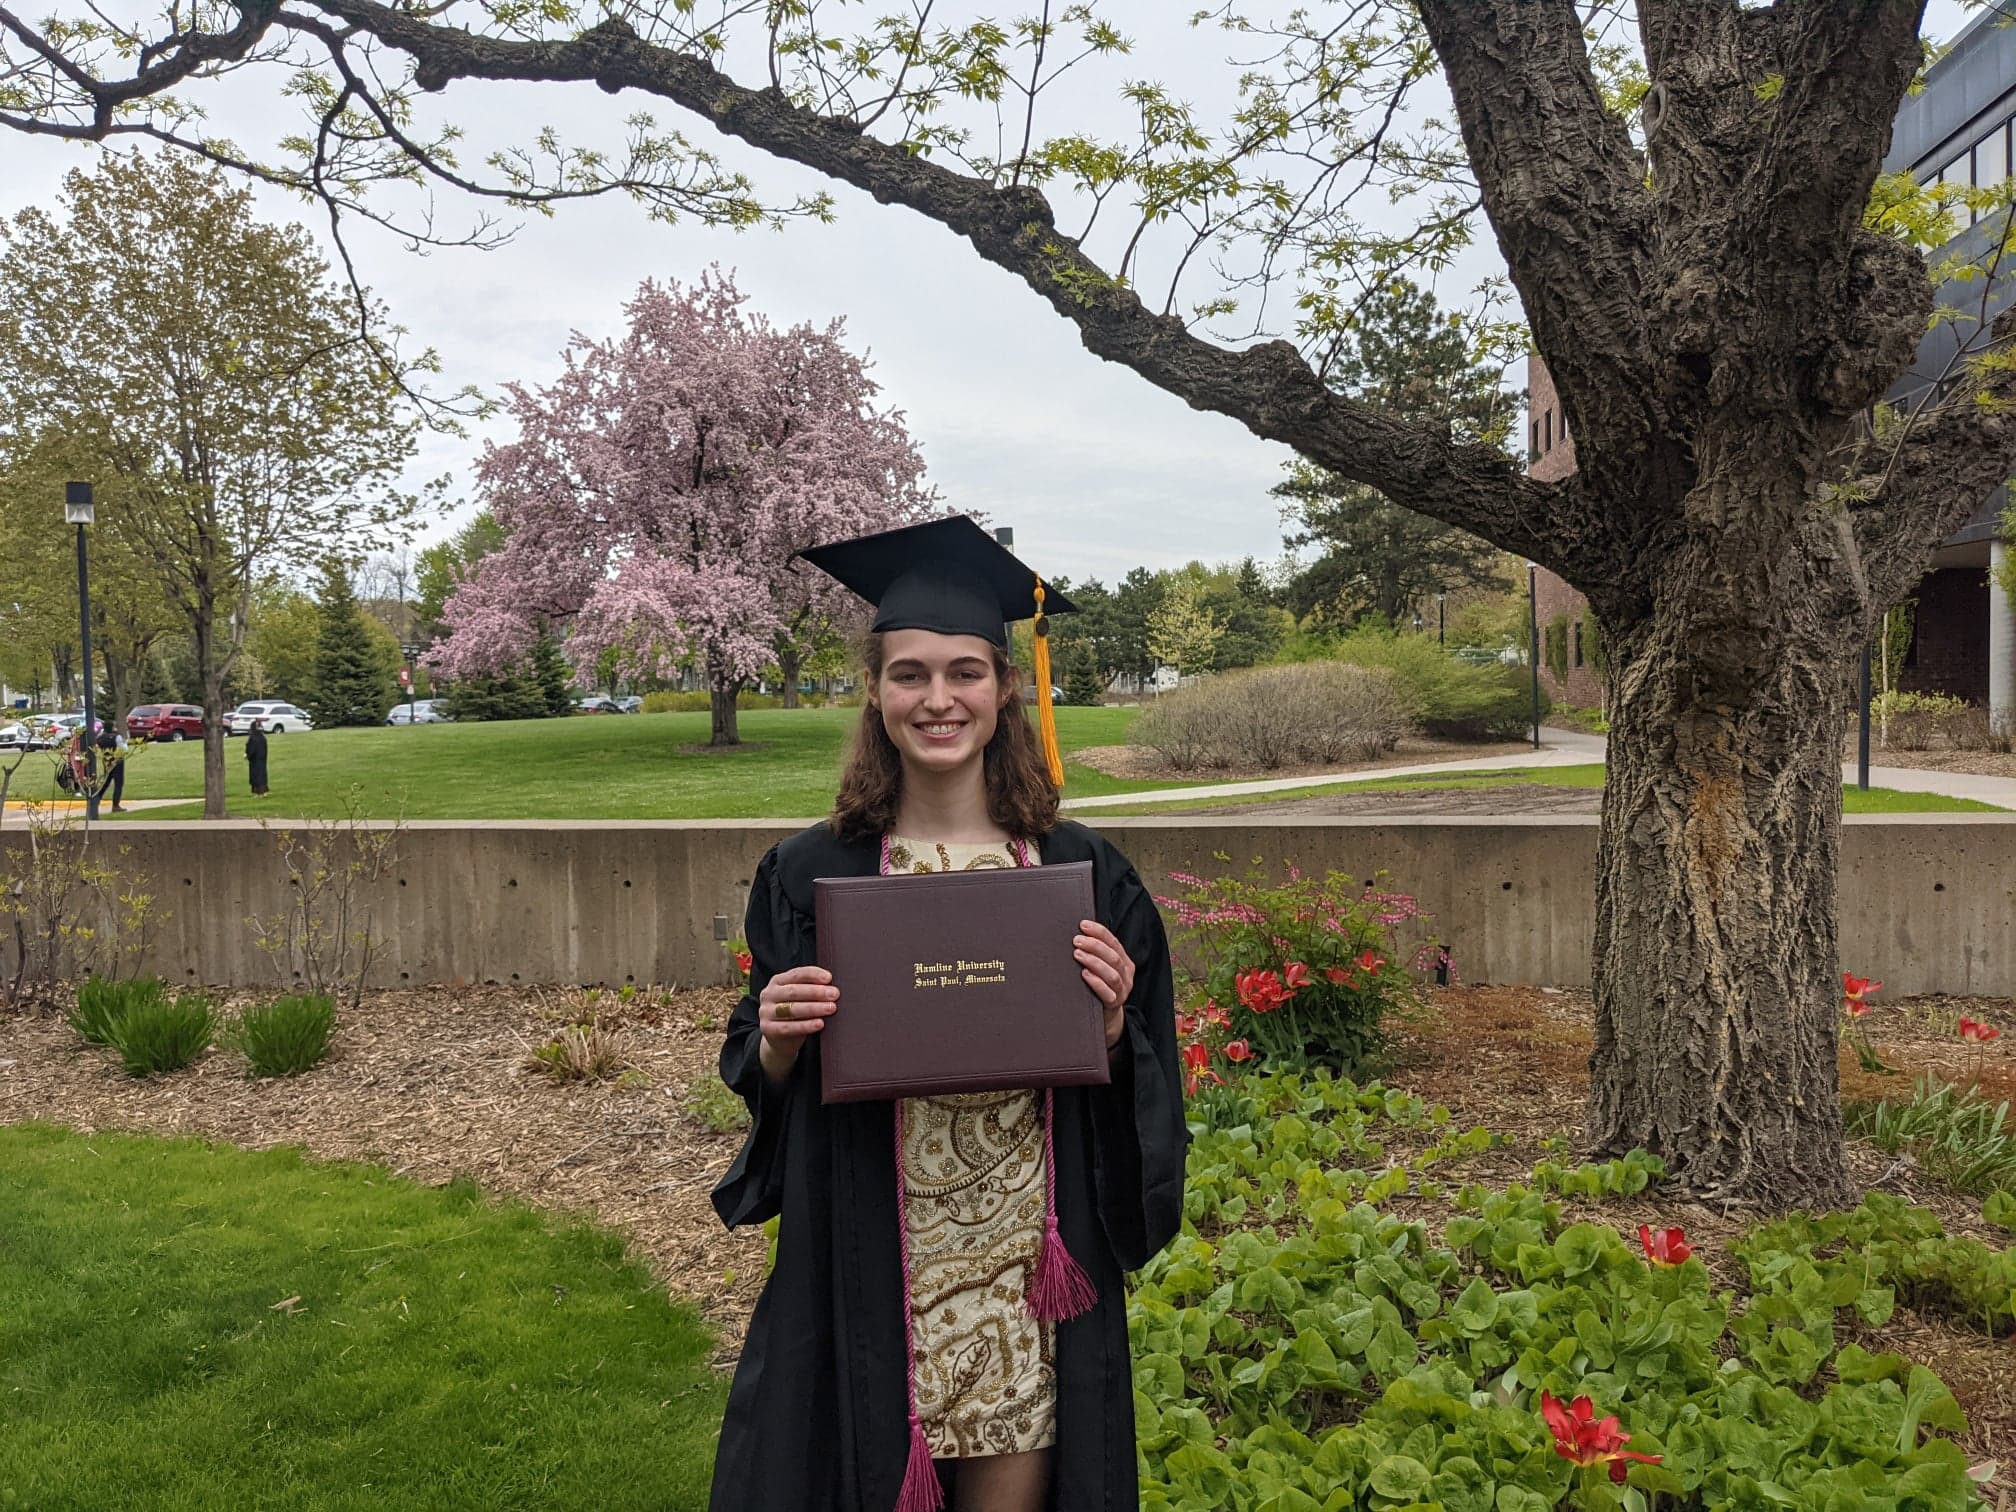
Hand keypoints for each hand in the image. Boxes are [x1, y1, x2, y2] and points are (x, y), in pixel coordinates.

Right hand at [758, 965, 836, 1079]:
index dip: (813, 975)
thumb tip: (833, 985)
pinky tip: (820, 1024)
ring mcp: (766, 1012)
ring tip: (831, 1008)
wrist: (780, 1040)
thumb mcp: (800, 998)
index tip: (829, 978)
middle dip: (816, 992)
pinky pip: (788, 1028)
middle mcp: (769, 994)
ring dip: (813, 1008)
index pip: (796, 974)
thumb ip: (811, 989)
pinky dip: (806, 1025)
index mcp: (777, 981)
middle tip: (834, 994)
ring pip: (791, 1009)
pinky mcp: (767, 1029)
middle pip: (793, 991)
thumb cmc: (796, 1014)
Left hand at [1074, 919, 1134, 1050]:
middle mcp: (1127, 975)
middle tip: (1076, 940)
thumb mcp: (1102, 968)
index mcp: (1125, 962)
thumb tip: (1079, 931)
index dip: (1099, 932)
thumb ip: (1097, 953)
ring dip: (1094, 962)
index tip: (1082, 925)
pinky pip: (1108, 993)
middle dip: (1094, 946)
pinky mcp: (1114, 1004)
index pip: (1114, 943)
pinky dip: (1096, 982)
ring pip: (1112, 974)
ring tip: (1077, 954)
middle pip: (1113, 957)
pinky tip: (1084, 975)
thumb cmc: (1099, 985)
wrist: (1105, 1015)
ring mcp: (1123, 990)